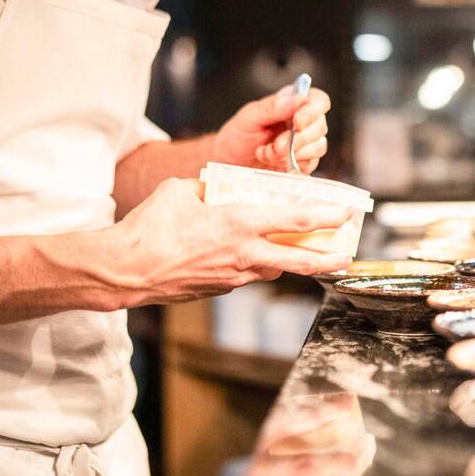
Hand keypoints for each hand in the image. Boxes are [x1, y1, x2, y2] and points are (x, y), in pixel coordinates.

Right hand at [110, 177, 351, 304]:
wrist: (126, 272)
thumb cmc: (149, 228)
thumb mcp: (181, 190)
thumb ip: (208, 187)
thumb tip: (217, 186)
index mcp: (238, 223)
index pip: (294, 220)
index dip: (325, 215)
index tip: (344, 212)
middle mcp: (243, 253)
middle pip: (299, 260)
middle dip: (328, 257)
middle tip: (348, 255)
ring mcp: (233, 276)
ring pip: (273, 268)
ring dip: (291, 261)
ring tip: (307, 253)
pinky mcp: (220, 289)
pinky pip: (248, 275)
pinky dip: (257, 265)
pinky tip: (254, 256)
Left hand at [212, 86, 330, 173]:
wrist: (229, 163)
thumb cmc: (237, 137)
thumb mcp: (248, 117)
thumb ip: (272, 107)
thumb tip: (298, 99)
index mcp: (291, 103)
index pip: (317, 100)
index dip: (313, 111)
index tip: (298, 122)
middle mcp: (302, 122)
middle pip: (320, 126)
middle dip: (298, 139)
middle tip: (276, 145)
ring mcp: (304, 143)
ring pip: (318, 146)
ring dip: (292, 153)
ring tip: (268, 153)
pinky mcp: (302, 162)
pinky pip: (311, 164)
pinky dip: (293, 165)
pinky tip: (274, 161)